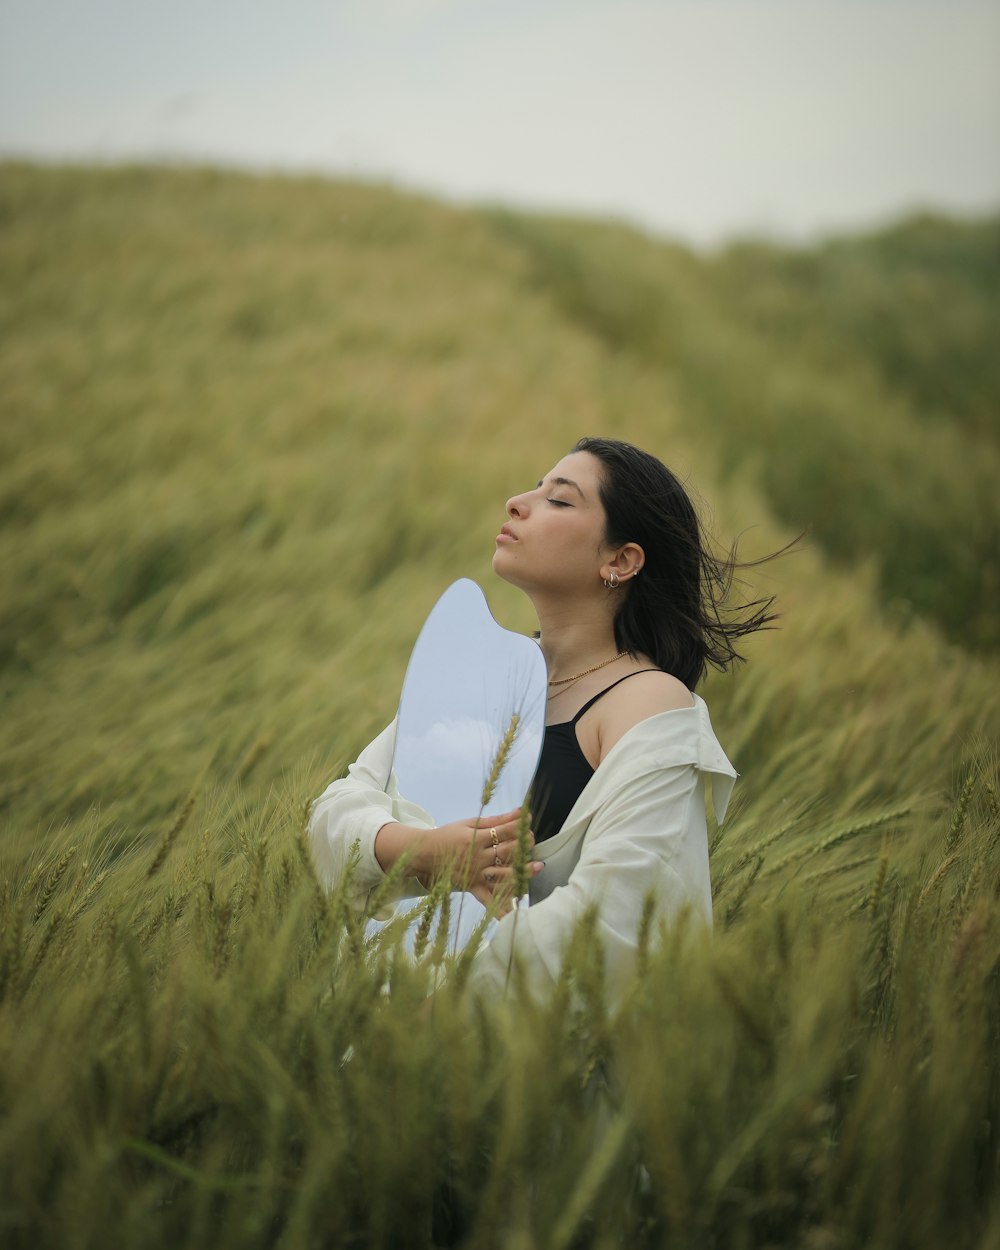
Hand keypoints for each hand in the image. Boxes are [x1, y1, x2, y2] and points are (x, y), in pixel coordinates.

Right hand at [375, 808, 542, 912]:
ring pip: (503, 873)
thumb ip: (496, 820)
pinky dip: (499, 909)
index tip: (529, 821)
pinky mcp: (472, 887)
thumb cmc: (448, 835)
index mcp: (477, 838)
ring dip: (522, 870)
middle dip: (524, 844)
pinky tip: (513, 915)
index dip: (520, 826)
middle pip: (508, 851)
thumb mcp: (470, 823)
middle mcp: (478, 857)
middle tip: (532, 840)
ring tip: (538, 866)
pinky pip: (487, 900)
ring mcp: (476, 874)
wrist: (424, 854)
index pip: (505, 831)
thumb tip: (521, 811)